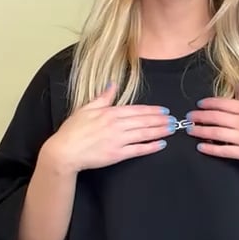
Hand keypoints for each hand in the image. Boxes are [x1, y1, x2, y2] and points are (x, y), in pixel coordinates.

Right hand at [42, 84, 171, 173]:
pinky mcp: (116, 155)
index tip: (163, 110)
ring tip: (171, 129)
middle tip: (174, 120)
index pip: (136, 110)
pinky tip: (161, 144)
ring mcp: (117, 140)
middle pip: (143, 121)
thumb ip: (103, 97)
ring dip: (159, 131)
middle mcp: (116, 125)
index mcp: (110, 112)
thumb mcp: (86, 108)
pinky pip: (138, 150)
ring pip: (144, 134)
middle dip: (160, 120)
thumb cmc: (72, 130)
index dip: (152, 110)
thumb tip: (112, 84)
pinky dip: (150, 147)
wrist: (64, 151)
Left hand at [187, 82, 238, 167]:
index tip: (200, 103)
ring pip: (217, 133)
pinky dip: (212, 149)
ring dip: (201, 131)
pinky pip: (225, 151)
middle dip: (200, 116)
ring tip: (190, 130)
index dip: (210, 103)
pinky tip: (202, 147)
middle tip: (189, 116)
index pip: (225, 103)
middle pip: (217, 117)